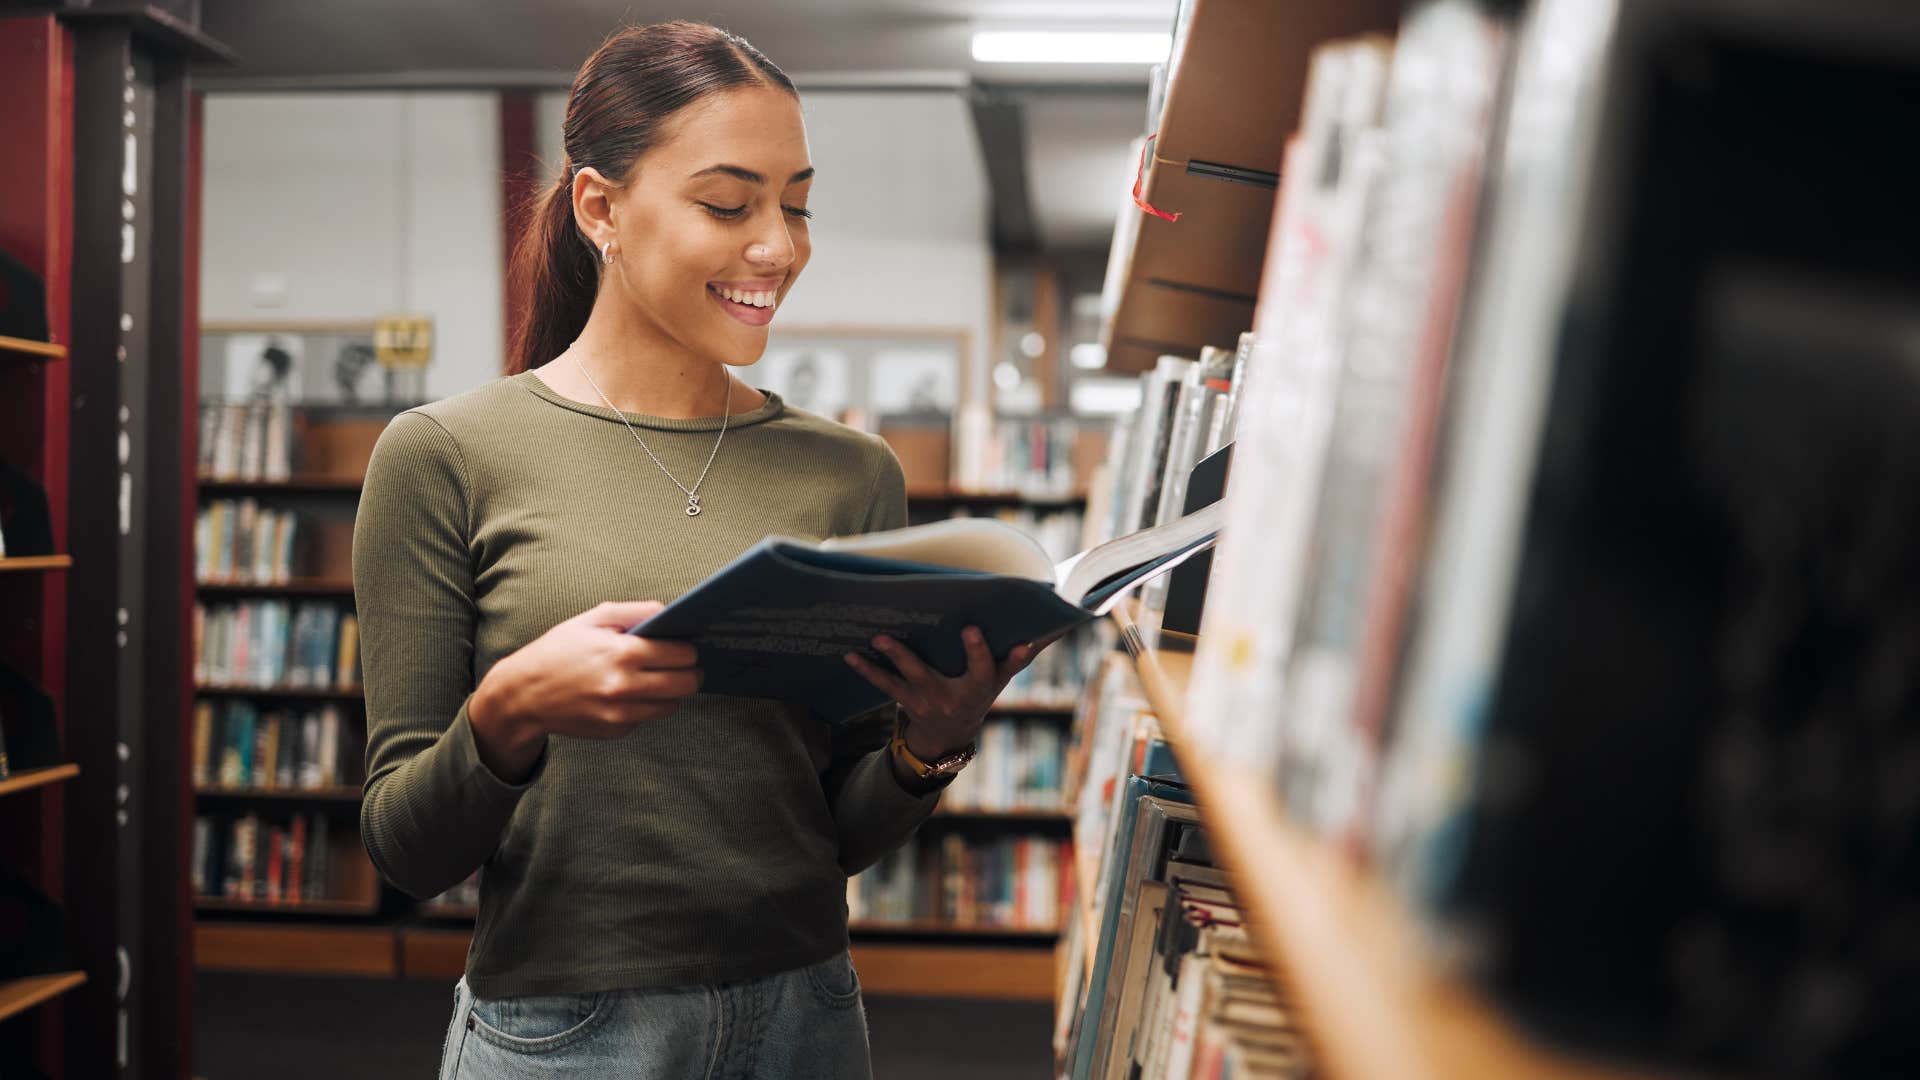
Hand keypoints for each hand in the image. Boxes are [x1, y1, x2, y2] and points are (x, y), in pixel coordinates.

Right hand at [469, 601, 700, 781]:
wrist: (525, 694)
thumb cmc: (558, 652)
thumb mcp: (591, 619)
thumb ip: (634, 611)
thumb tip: (668, 612)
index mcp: (622, 653)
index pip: (682, 654)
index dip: (688, 648)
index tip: (684, 645)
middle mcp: (625, 686)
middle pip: (686, 683)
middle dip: (691, 672)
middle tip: (685, 665)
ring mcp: (621, 713)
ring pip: (672, 705)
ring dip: (672, 692)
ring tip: (659, 678)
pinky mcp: (617, 730)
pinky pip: (648, 718)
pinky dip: (646, 706)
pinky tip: (629, 694)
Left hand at [843, 626, 1048, 760]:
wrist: (947, 737)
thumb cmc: (977, 694)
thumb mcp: (1000, 678)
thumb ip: (1020, 654)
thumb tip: (1055, 625)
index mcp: (983, 686)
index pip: (998, 668)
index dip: (1011, 653)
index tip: (1021, 640)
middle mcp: (960, 695)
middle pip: (969, 671)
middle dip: (971, 651)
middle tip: (969, 628)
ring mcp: (931, 699)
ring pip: (914, 677)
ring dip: (896, 657)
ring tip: (879, 637)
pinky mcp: (906, 700)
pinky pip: (885, 684)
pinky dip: (867, 670)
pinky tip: (850, 654)